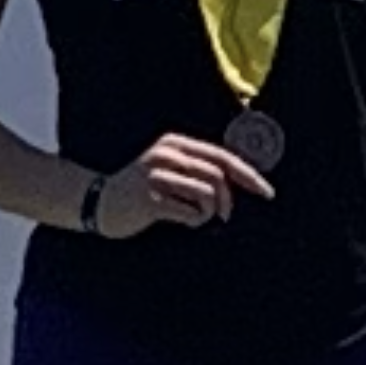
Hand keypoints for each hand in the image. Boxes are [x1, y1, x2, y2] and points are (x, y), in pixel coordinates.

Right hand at [97, 132, 274, 238]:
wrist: (99, 202)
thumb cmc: (141, 189)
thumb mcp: (168, 168)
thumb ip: (197, 169)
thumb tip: (237, 182)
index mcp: (176, 144)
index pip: (222, 155)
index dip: (248, 174)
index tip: (266, 191)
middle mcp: (168, 154)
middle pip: (218, 173)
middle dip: (229, 199)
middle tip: (224, 216)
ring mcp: (157, 174)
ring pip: (208, 192)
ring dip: (210, 212)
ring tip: (198, 217)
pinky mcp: (151, 198)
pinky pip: (190, 211)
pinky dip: (195, 220)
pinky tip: (185, 221)